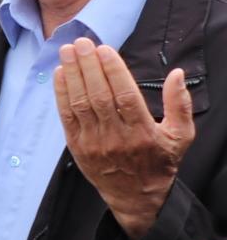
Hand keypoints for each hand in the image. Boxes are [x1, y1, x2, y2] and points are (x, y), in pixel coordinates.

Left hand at [53, 39, 193, 239]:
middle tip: (81, 42)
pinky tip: (59, 74)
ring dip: (72, 75)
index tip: (104, 49)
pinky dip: (61, 94)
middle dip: (88, 66)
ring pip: (80, 104)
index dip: (113, 71)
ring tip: (67, 51)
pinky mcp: (77, 147)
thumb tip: (177, 74)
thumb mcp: (180, 136)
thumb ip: (180, 104)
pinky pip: (66, 117)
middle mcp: (116, 137)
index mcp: (143, 133)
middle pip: (99, 96)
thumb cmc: (160, 161)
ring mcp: (94, 143)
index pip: (125, 96)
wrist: (136, 196)